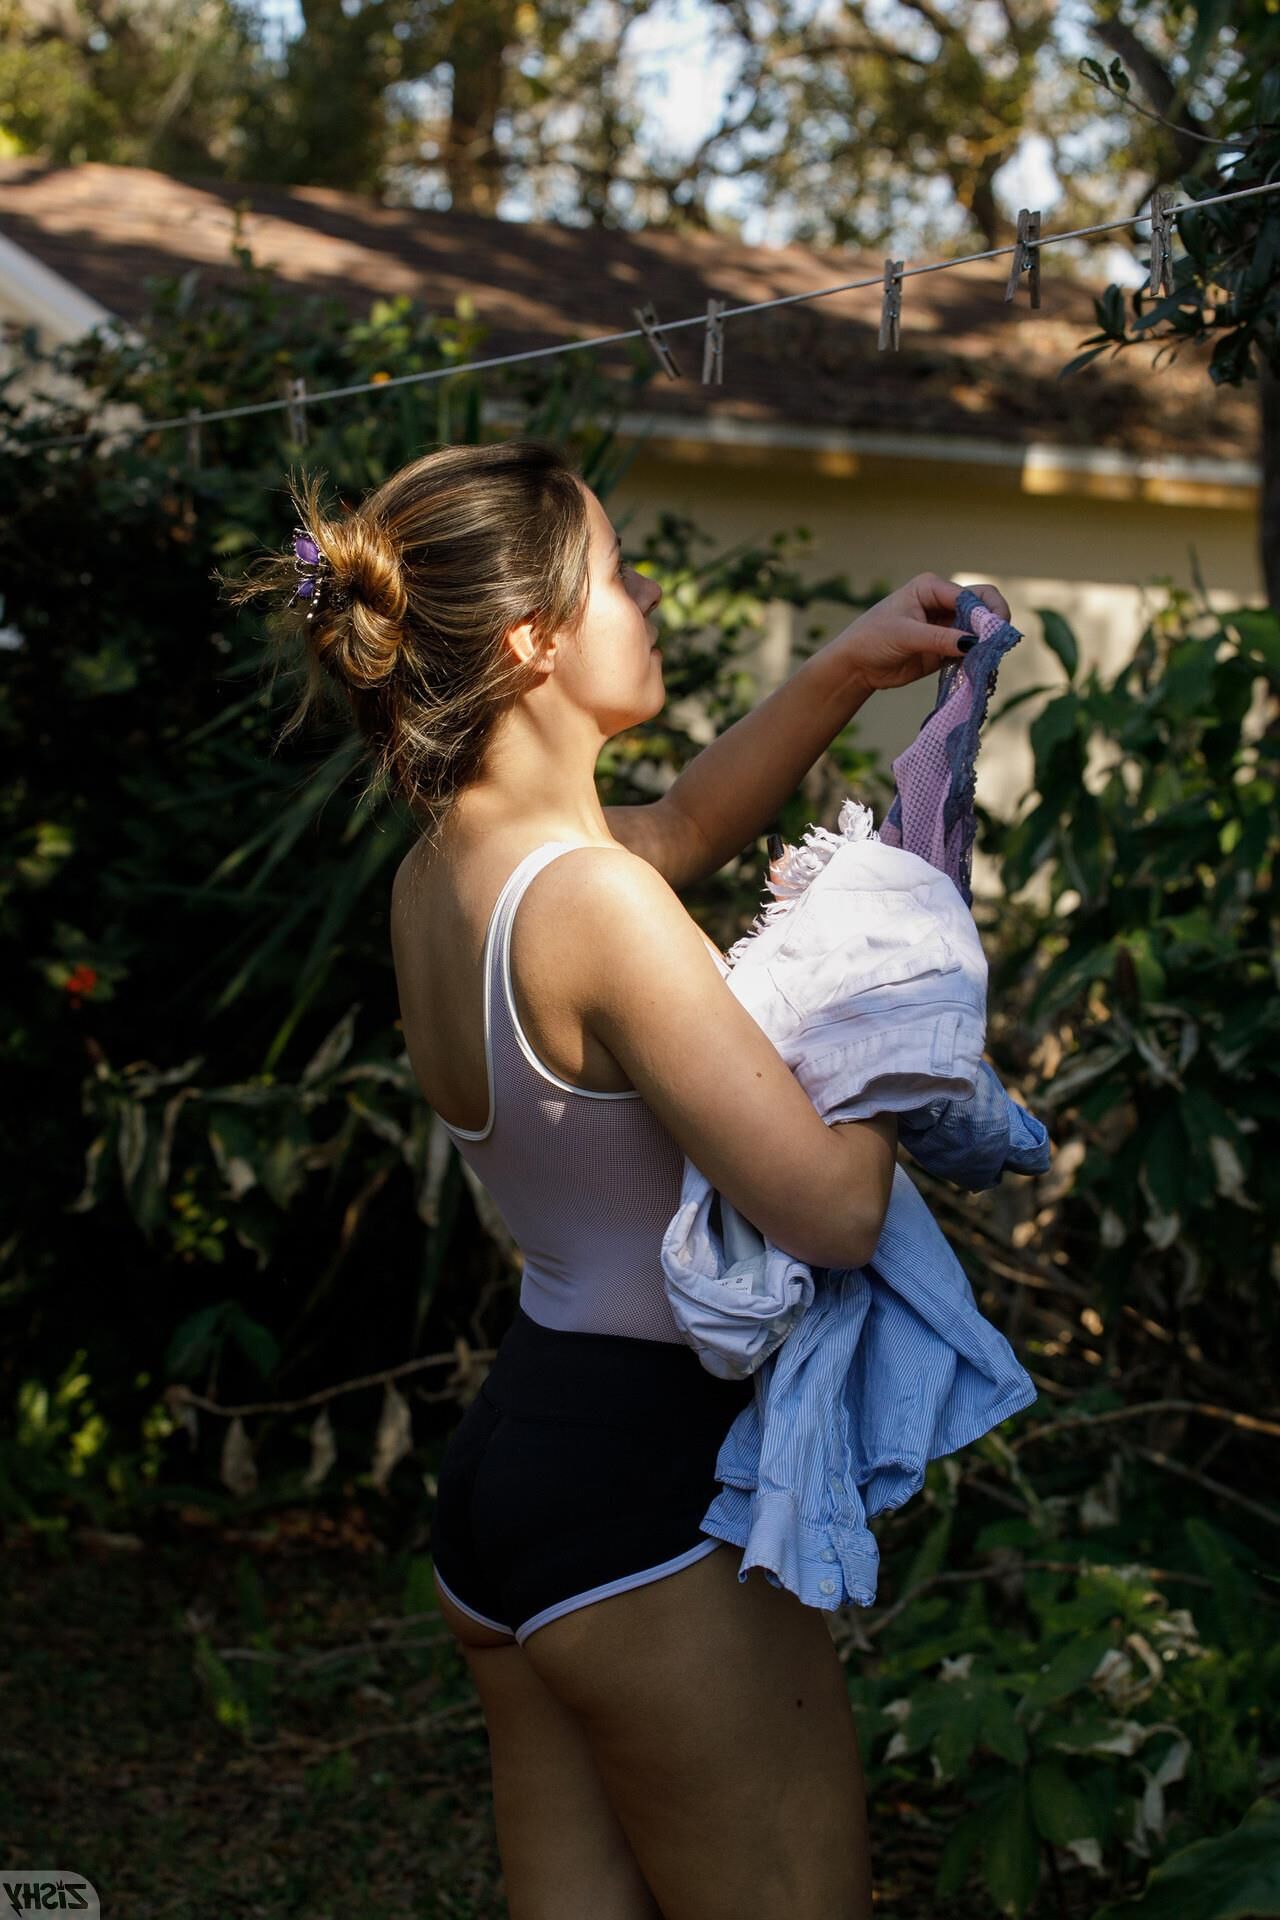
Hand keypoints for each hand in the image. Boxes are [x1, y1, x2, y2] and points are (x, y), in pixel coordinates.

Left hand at [833, 574, 1011, 692]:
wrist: (856, 665)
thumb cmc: (872, 638)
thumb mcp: (905, 635)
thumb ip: (940, 638)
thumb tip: (974, 643)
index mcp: (932, 588)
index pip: (970, 595)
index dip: (985, 613)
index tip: (990, 635)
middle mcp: (943, 603)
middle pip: (982, 607)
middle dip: (993, 623)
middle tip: (998, 644)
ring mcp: (946, 626)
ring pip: (979, 630)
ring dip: (987, 643)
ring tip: (989, 659)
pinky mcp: (946, 648)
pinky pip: (970, 651)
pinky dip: (977, 657)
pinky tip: (979, 667)